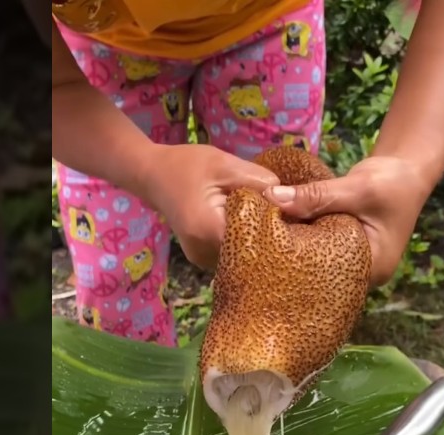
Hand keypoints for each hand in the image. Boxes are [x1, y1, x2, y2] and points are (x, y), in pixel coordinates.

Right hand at [134, 144, 278, 270]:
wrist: (152, 176)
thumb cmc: (186, 166)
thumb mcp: (224, 164)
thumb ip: (257, 180)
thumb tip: (286, 196)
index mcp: (208, 230)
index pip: (256, 239)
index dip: (276, 228)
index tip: (291, 214)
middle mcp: (204, 253)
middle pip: (250, 252)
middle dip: (268, 235)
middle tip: (286, 217)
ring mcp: (202, 260)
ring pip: (241, 257)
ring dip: (256, 240)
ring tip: (269, 221)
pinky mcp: (203, 259)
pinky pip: (231, 255)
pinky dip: (243, 242)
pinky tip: (250, 226)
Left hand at [262, 155, 432, 287]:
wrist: (407, 170)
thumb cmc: (392, 182)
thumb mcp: (356, 188)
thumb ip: (316, 195)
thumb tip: (272, 198)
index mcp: (372, 268)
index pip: (327, 274)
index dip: (296, 263)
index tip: (265, 248)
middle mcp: (362, 272)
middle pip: (318, 270)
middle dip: (290, 255)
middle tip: (257, 244)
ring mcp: (352, 261)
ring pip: (315, 257)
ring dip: (294, 244)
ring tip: (261, 236)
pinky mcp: (343, 247)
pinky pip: (317, 246)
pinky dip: (301, 235)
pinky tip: (277, 227)